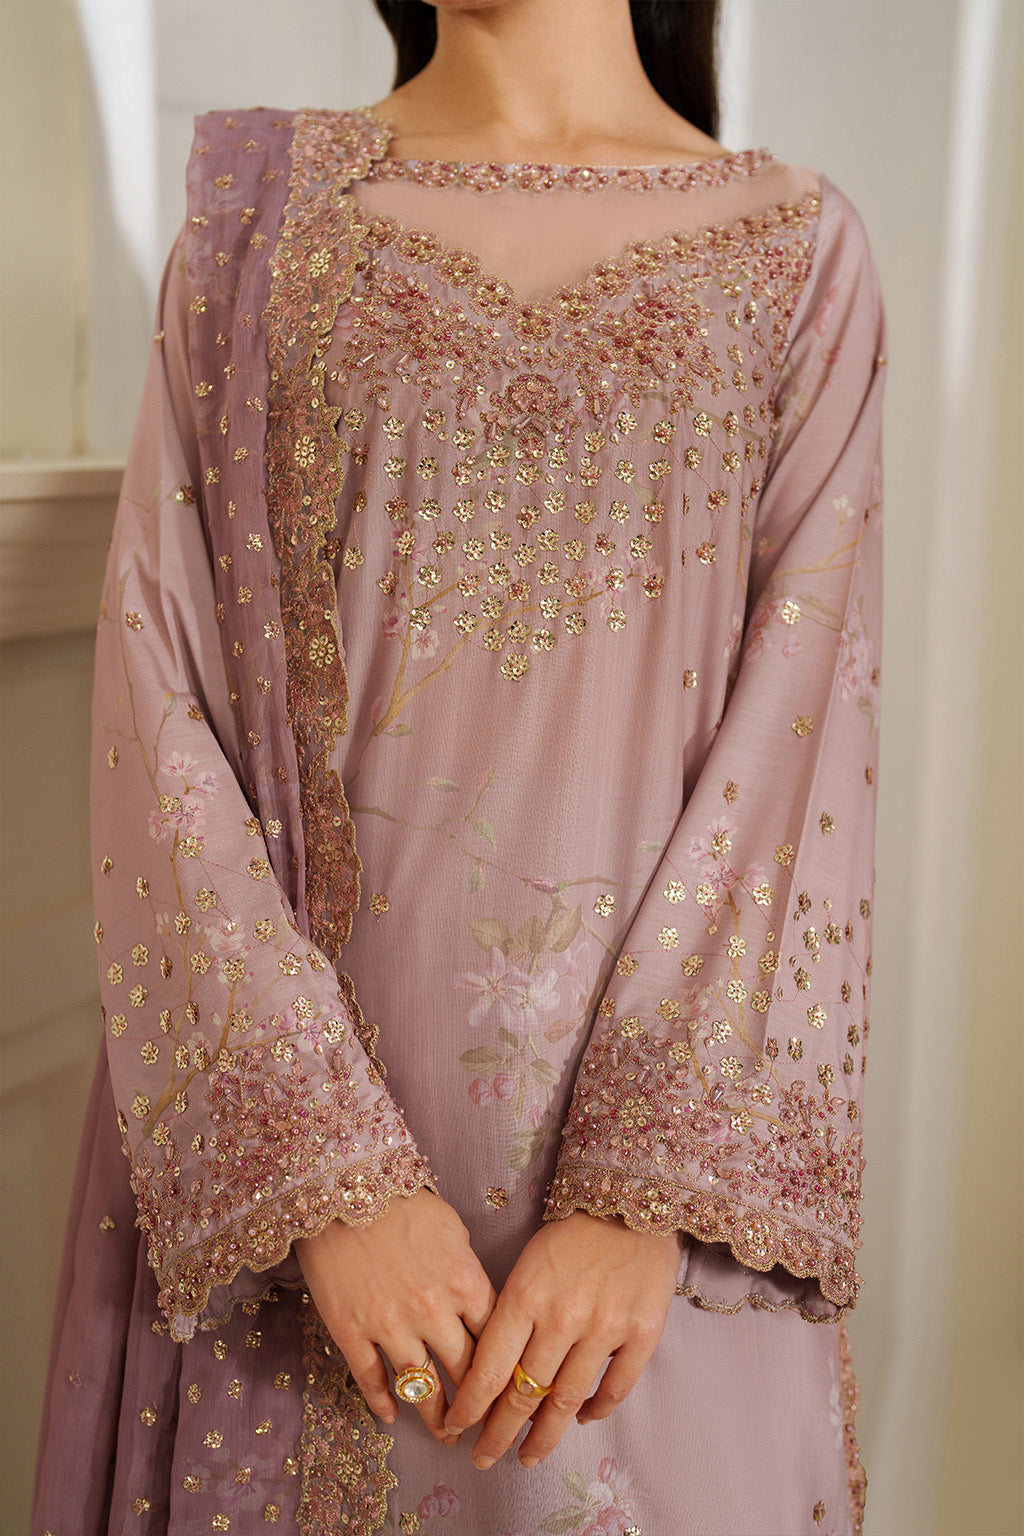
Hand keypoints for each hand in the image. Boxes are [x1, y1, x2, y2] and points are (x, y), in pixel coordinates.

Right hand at [294, 1188, 496, 1443]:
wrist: (342, 1187)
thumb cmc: (402, 1201)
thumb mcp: (452, 1230)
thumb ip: (468, 1272)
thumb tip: (477, 1306)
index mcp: (464, 1283)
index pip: (496, 1341)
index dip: (504, 1371)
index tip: (509, 1391)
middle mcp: (432, 1311)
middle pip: (465, 1372)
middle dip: (477, 1405)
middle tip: (483, 1426)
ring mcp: (390, 1325)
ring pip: (422, 1388)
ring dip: (436, 1418)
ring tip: (446, 1434)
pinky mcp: (351, 1331)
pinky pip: (371, 1379)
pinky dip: (382, 1403)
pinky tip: (390, 1416)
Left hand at [444, 1212, 680, 1468]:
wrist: (630, 1203)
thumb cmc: (569, 1234)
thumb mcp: (526, 1266)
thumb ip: (511, 1317)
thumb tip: (492, 1377)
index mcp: (525, 1295)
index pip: (490, 1369)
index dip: (471, 1408)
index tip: (457, 1429)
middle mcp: (562, 1316)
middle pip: (524, 1393)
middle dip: (499, 1434)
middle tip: (484, 1459)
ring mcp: (605, 1327)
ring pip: (567, 1400)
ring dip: (544, 1436)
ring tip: (529, 1456)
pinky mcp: (642, 1333)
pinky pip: (615, 1388)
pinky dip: (595, 1410)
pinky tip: (580, 1418)